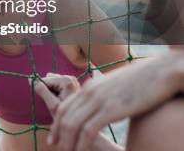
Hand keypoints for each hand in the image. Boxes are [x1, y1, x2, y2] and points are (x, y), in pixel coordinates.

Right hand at [32, 73, 80, 115]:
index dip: (44, 92)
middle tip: (57, 102)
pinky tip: (62, 99)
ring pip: (51, 82)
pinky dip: (56, 91)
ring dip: (52, 91)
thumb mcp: (52, 105)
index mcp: (66, 80)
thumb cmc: (66, 115)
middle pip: (49, 80)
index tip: (53, 101)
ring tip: (60, 101)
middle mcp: (70, 77)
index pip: (45, 80)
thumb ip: (41, 90)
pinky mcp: (71, 82)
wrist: (79, 122)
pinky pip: (56, 84)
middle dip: (49, 91)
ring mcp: (71, 79)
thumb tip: (30, 79)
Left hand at [48, 55, 181, 150]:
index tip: (53, 138)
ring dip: (68, 142)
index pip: (64, 107)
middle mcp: (90, 91)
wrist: (161, 71)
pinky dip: (82, 144)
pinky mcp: (111, 109)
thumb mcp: (116, 86)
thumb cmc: (143, 80)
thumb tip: (103, 108)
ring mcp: (99, 100)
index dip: (56, 124)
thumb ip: (105, 95)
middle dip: (59, 136)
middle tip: (57, 149)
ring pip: (73, 125)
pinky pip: (89, 130)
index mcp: (90, 86)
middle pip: (65, 116)